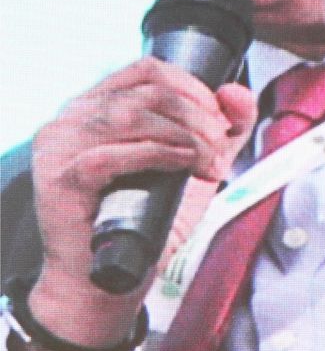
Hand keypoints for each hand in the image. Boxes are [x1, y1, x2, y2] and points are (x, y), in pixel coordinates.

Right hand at [28, 59, 254, 344]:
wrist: (109, 279)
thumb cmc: (147, 223)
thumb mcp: (193, 170)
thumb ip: (221, 133)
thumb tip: (238, 93)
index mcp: (98, 106)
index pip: (146, 70)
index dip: (193, 87)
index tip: (222, 120)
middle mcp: (73, 118)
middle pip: (144, 91)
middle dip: (197, 116)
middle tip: (221, 148)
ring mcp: (60, 145)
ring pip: (129, 115)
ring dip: (185, 137)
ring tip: (210, 166)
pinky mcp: (61, 178)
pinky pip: (109, 154)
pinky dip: (157, 155)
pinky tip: (184, 167)